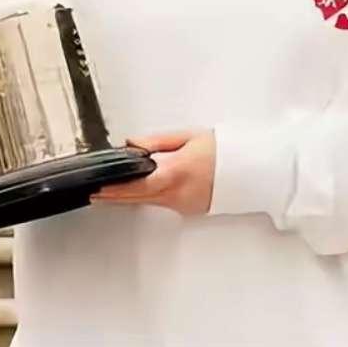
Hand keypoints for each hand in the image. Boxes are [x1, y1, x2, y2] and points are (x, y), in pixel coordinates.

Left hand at [90, 128, 215, 215]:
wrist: (250, 169)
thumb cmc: (223, 150)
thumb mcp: (188, 136)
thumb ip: (157, 141)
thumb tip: (132, 144)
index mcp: (176, 171)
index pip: (137, 185)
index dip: (116, 189)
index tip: (100, 189)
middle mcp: (179, 193)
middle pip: (139, 198)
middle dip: (116, 197)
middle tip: (97, 194)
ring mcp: (184, 205)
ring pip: (150, 202)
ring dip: (131, 197)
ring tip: (111, 193)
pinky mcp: (189, 210)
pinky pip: (164, 204)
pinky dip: (151, 198)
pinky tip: (141, 193)